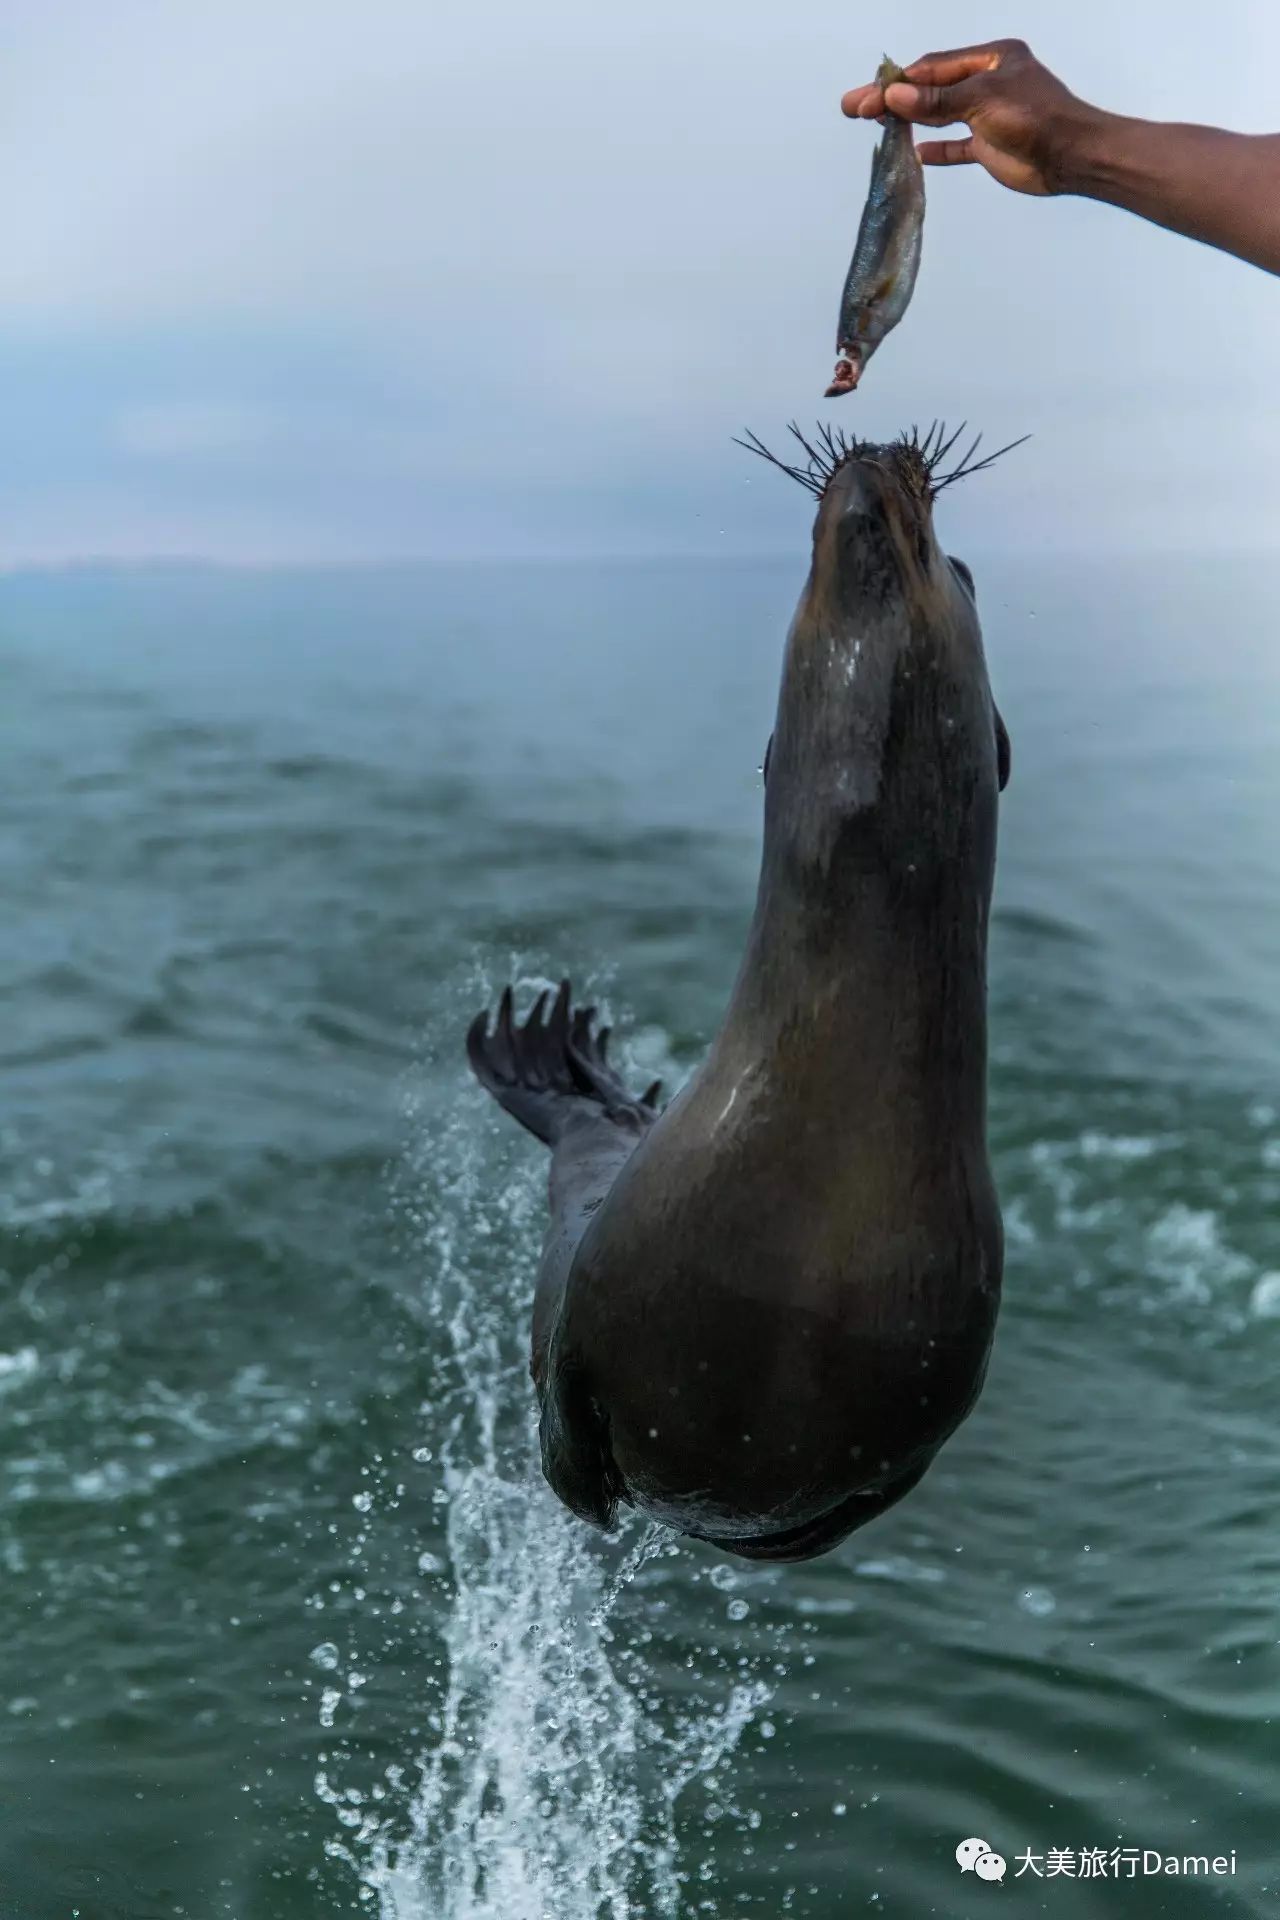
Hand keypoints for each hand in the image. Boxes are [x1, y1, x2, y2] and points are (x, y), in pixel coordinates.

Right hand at [841, 39, 1100, 196]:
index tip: (867, 96)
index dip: (898, 83)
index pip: (932, 69)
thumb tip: (895, 97)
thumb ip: (937, 101)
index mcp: (991, 59)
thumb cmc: (1036, 118)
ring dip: (909, 120)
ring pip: (939, 114)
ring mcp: (989, 114)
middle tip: (854, 108)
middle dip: (894, 99)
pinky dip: (936, 148)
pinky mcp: (991, 144)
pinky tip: (915, 152)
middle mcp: (988, 82)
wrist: (1071, 156)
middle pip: (931, 90)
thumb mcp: (983, 100)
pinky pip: (956, 144)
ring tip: (875, 124)